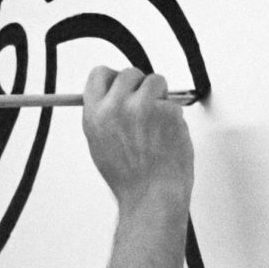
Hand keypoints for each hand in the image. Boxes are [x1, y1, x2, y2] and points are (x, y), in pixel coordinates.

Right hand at [82, 66, 193, 209]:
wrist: (151, 194)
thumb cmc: (129, 177)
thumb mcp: (100, 144)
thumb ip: (103, 116)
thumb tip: (112, 94)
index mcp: (95, 115)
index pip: (99, 74)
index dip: (113, 78)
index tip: (122, 87)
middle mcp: (115, 107)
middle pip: (129, 73)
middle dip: (140, 87)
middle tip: (145, 109)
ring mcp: (142, 107)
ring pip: (156, 81)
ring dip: (160, 97)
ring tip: (156, 125)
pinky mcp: (167, 111)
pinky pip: (173, 102)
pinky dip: (173, 116)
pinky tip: (166, 137)